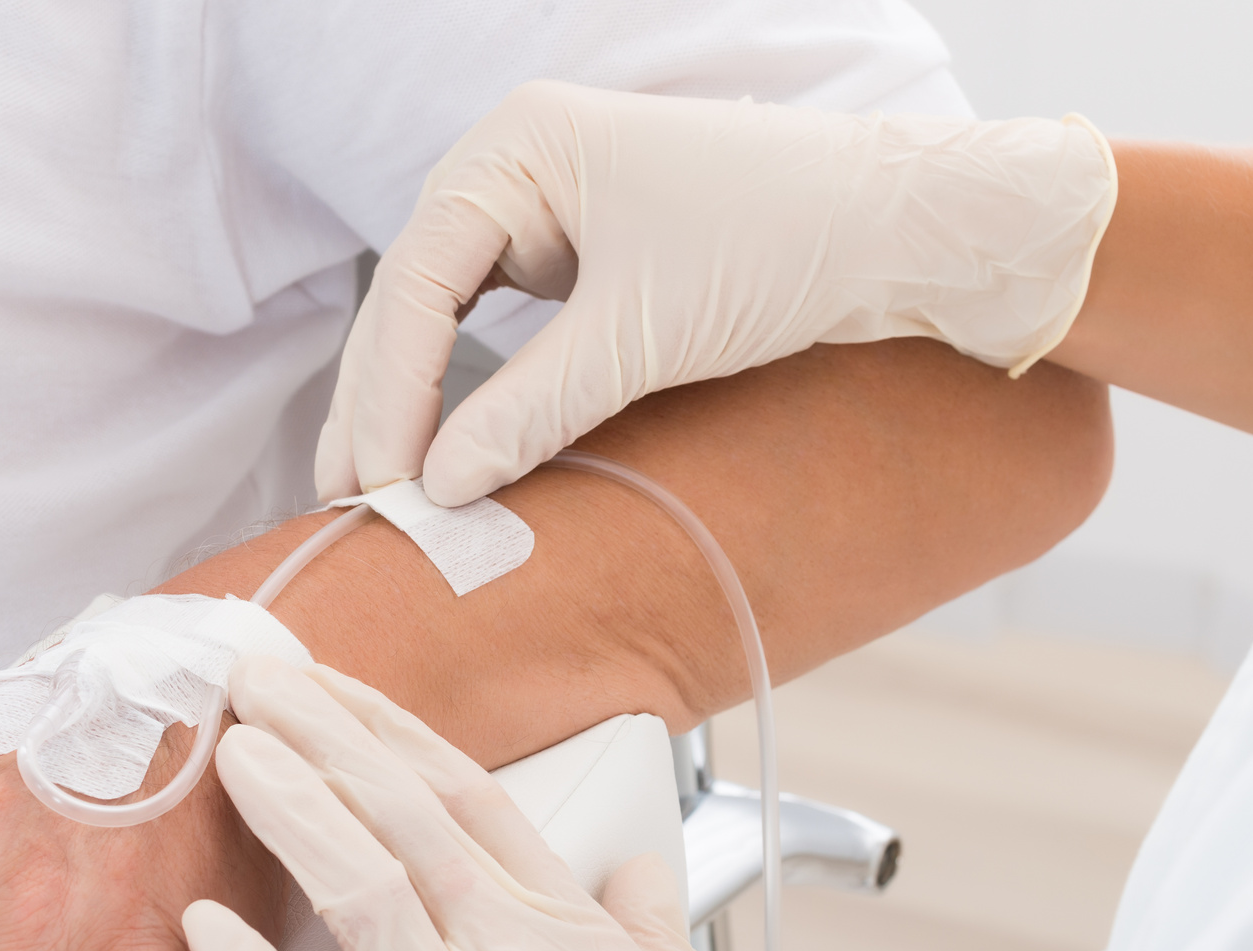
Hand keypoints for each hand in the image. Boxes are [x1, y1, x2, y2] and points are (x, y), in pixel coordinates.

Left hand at [184, 656, 947, 950]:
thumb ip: (653, 935)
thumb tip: (638, 873)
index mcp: (574, 940)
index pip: (469, 798)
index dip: (392, 733)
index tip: (340, 692)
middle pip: (399, 817)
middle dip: (321, 734)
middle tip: (256, 678)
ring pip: (356, 895)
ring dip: (288, 812)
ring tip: (228, 755)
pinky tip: (201, 926)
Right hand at [315, 80, 1115, 506]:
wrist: (906, 230)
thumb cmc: (784, 241)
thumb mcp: (643, 333)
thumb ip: (529, 409)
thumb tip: (436, 488)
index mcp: (519, 146)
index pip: (413, 279)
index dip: (387, 390)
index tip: (379, 483)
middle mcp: (519, 166)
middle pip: (412, 298)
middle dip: (379, 403)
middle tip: (346, 501)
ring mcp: (548, 210)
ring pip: (444, 318)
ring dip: (411, 404)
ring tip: (373, 492)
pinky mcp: (583, 257)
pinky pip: (498, 330)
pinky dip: (469, 393)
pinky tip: (446, 453)